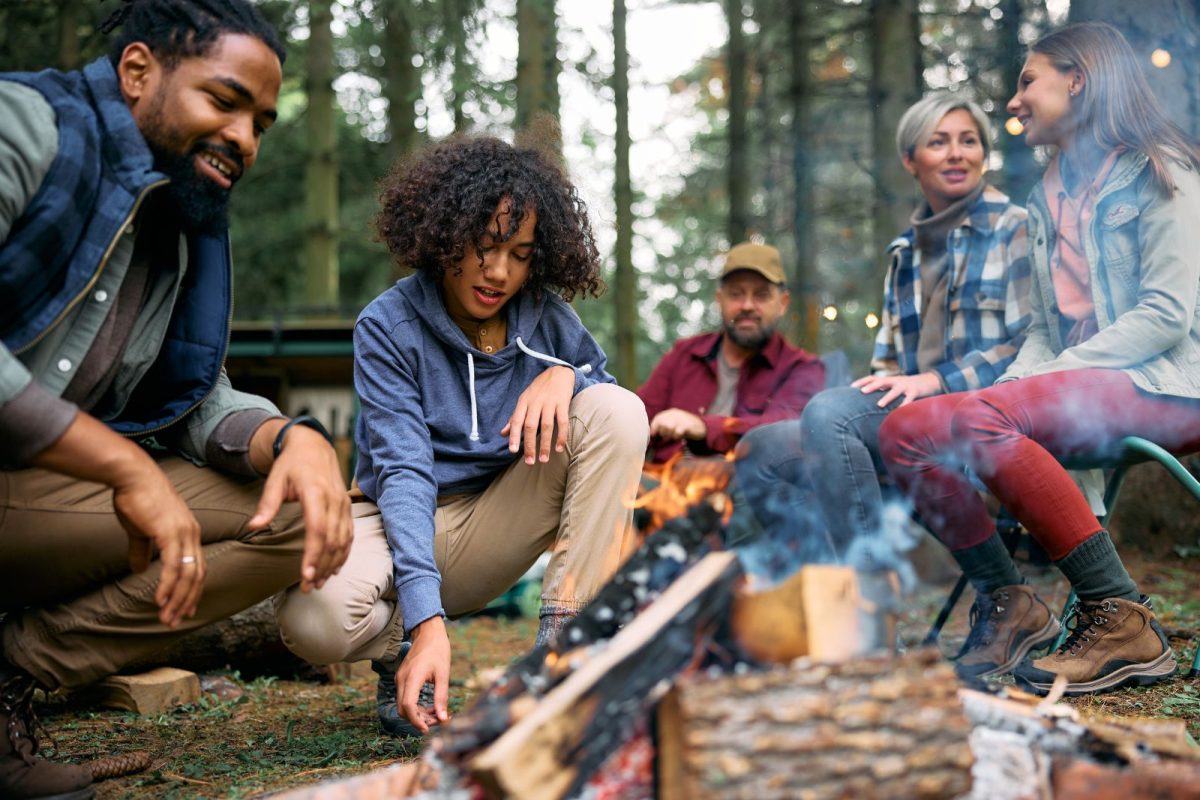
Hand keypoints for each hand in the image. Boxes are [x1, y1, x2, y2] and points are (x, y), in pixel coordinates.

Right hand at [30, 412, 203, 626]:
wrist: (132, 476)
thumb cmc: (136, 499)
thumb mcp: (141, 530)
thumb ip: (142, 550)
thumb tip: (139, 569)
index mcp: (189, 533)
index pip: (197, 568)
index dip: (192, 590)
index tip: (184, 609)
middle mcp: (192, 534)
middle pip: (197, 576)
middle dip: (186, 601)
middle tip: (175, 620)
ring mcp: (184, 533)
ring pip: (187, 575)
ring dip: (177, 599)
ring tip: (166, 617)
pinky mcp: (170, 533)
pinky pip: (173, 566)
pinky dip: (168, 586)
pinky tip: (160, 600)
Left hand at [248, 421, 351, 591]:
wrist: (314, 446)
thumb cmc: (292, 464)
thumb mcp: (275, 479)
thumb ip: (267, 504)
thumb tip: (254, 526)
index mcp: (315, 492)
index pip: (318, 529)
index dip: (313, 553)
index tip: (306, 574)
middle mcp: (334, 499)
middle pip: (332, 540)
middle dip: (321, 566)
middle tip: (309, 587)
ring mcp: (343, 504)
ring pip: (343, 541)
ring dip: (333, 564)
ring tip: (319, 582)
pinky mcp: (347, 508)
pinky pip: (349, 535)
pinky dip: (343, 554)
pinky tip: (333, 568)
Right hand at [395, 616, 451, 733]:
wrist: (428, 632)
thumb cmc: (438, 650)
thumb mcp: (444, 673)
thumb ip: (442, 697)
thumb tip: (443, 718)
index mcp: (412, 677)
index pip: (408, 706)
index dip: (416, 720)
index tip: (428, 729)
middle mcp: (402, 679)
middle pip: (403, 709)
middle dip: (418, 719)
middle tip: (437, 722)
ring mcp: (400, 678)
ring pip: (403, 705)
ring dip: (417, 714)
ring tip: (436, 715)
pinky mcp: (402, 678)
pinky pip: (405, 698)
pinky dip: (415, 706)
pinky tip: (429, 706)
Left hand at [501, 366, 574, 464]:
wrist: (558, 372)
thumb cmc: (539, 390)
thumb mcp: (524, 401)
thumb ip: (514, 418)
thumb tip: (502, 434)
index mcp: (524, 402)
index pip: (516, 421)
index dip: (514, 436)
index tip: (513, 451)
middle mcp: (535, 402)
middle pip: (530, 426)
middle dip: (529, 445)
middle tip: (529, 462)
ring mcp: (550, 402)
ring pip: (546, 426)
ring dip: (544, 444)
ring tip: (543, 459)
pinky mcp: (563, 403)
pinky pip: (562, 422)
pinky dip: (561, 436)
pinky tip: (559, 448)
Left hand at [649, 408, 705, 440]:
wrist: (702, 427)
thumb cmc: (686, 427)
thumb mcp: (675, 423)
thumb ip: (665, 426)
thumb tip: (653, 433)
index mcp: (671, 412)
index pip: (658, 418)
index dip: (654, 427)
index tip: (654, 435)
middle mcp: (675, 414)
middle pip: (661, 423)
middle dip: (662, 432)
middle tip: (667, 436)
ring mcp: (681, 419)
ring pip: (668, 427)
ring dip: (669, 434)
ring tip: (673, 436)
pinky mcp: (687, 425)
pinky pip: (677, 432)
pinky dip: (676, 436)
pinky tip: (679, 437)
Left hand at [851, 372, 941, 407]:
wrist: (929, 381)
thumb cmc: (907, 387)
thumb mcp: (894, 386)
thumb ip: (883, 390)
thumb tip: (867, 400)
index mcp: (889, 380)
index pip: (873, 378)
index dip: (862, 381)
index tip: (851, 387)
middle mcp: (896, 381)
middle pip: (882, 381)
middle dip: (871, 386)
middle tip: (862, 392)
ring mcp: (906, 385)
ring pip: (895, 390)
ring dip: (887, 397)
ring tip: (879, 405)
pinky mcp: (916, 391)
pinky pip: (909, 399)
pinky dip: (904, 405)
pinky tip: (899, 412)